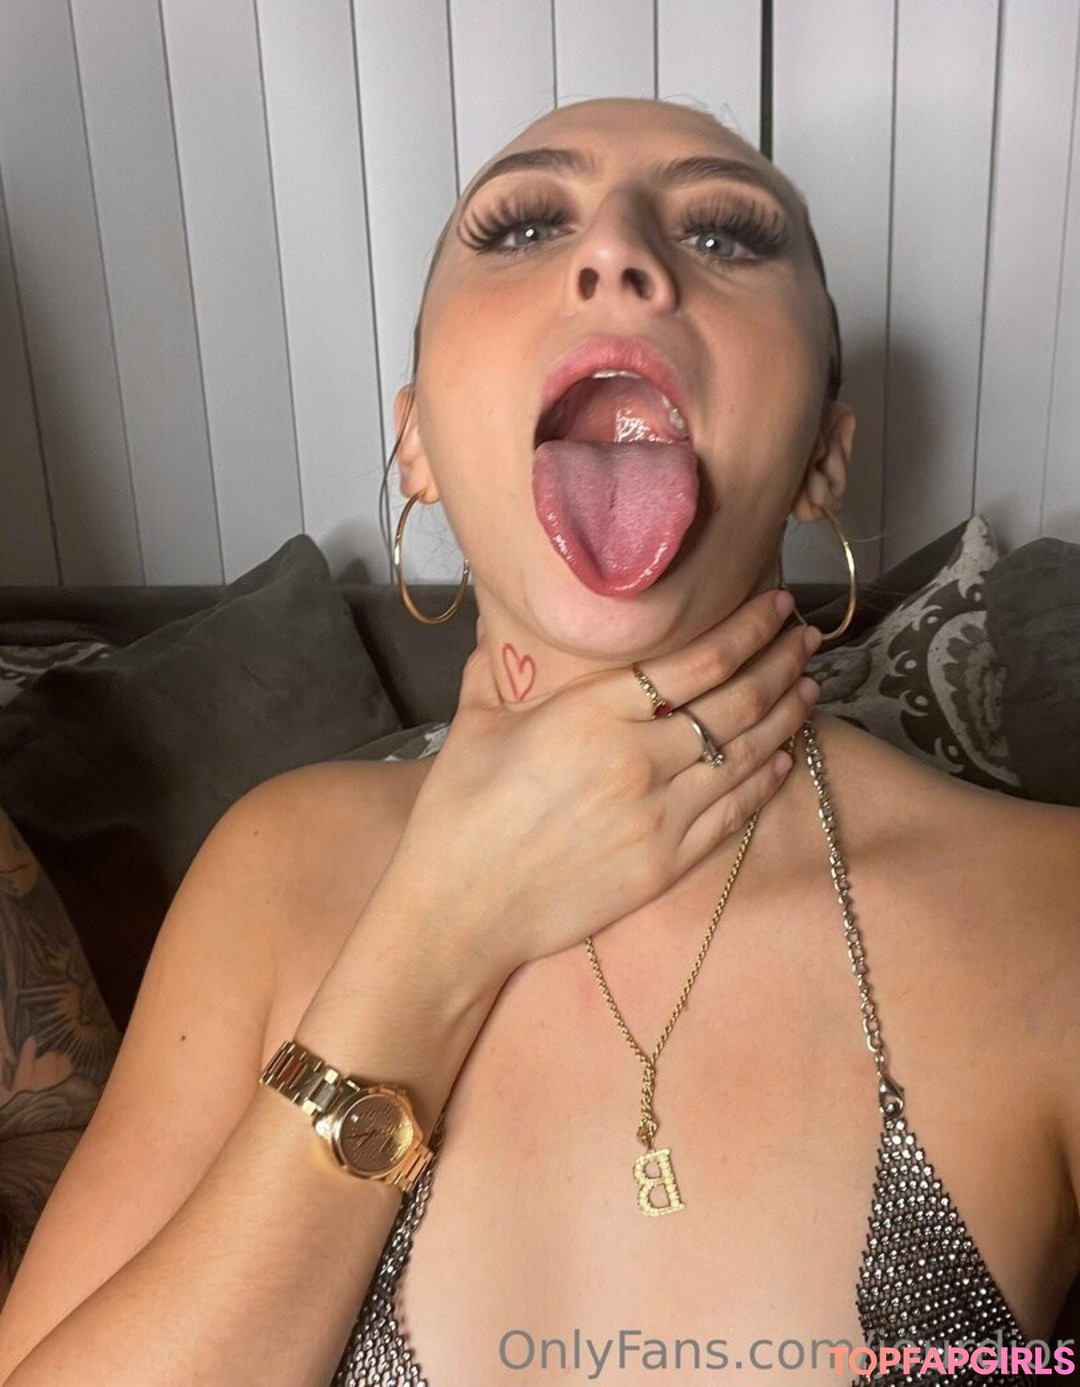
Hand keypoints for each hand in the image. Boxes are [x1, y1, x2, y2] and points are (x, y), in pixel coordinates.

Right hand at [372, 591, 820, 984]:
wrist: (462, 910)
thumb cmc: (458, 814)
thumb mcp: (474, 726)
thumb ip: (496, 668)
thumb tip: (498, 623)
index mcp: (592, 713)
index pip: (697, 662)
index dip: (747, 630)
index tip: (775, 609)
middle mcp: (638, 758)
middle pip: (736, 702)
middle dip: (780, 664)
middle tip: (807, 639)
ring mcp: (659, 815)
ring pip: (746, 754)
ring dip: (786, 716)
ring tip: (809, 687)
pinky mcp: (667, 863)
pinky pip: (733, 812)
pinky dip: (765, 781)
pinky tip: (786, 758)